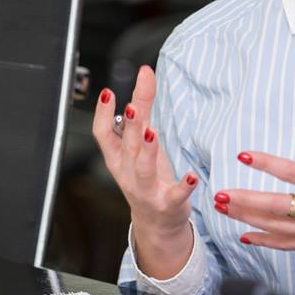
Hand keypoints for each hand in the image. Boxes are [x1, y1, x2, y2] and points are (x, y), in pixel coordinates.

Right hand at [92, 65, 197, 277]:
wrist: (157, 222)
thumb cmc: (148, 176)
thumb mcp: (142, 141)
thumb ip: (144, 107)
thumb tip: (145, 72)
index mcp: (118, 157)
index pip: (102, 134)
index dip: (101, 114)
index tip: (107, 92)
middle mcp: (128, 172)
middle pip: (126, 146)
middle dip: (129, 127)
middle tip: (132, 107)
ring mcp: (146, 189)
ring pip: (143, 170)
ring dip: (147, 152)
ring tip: (153, 133)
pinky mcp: (168, 203)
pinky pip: (175, 194)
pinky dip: (184, 185)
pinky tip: (193, 175)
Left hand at [214, 93, 294, 291]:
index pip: (294, 174)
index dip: (267, 163)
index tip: (244, 155)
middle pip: (275, 207)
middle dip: (244, 201)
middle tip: (218, 194)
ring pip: (275, 227)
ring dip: (246, 218)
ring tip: (221, 209)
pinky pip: (287, 245)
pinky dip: (264, 241)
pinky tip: (245, 236)